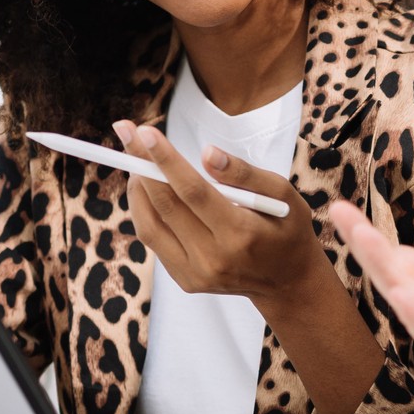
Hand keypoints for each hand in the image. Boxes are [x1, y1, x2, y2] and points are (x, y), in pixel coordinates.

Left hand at [116, 121, 325, 309]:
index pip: (194, 191)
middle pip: (166, 206)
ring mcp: (196, 273)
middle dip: (141, 164)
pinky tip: (148, 187)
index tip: (145, 132)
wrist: (287, 281)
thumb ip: (244, 173)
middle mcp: (214, 259)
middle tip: (126, 131)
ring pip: (150, 225)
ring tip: (136, 158)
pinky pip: (154, 239)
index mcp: (241, 234)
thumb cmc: (285, 228)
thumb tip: (206, 153)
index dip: (166, 160)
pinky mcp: (185, 280)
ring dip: (138, 187)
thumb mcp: (281, 193)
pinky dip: (145, 209)